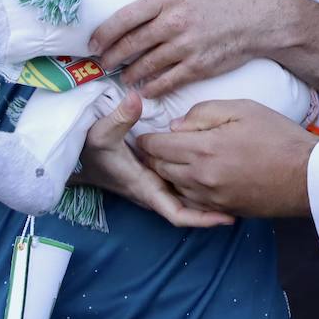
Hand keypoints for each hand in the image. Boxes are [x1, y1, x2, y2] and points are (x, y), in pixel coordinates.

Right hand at [74, 90, 233, 226]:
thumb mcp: (101, 132)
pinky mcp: (154, 176)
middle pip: (189, 208)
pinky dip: (198, 186)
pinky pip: (181, 187)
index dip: (203, 219)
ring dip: (209, 198)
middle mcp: (153, 191)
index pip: (179, 214)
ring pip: (187, 198)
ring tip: (239, 191)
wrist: (74, 157)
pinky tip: (217, 176)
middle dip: (214, 208)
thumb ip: (121, 117)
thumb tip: (137, 98)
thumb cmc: (87, 149)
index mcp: (145, 188)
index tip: (227, 218)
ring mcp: (154, 184)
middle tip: (245, 201)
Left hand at [89, 0, 286, 97]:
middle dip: (111, 56)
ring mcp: (185, 47)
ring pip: (145, 65)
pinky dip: (151, 87)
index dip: (104, 32)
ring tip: (122, 75)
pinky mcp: (198, 67)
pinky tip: (144, 88)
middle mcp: (174, 22)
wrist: (266, 18)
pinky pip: (166, 81)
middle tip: (102, 61)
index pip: (125, 17)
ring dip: (129, 73)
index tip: (94, 41)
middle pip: (130, 44)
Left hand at [139, 100, 317, 217]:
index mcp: (202, 149)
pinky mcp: (221, 209)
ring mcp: (210, 198)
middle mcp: (200, 177)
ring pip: (172, 187)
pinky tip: (189, 178)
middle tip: (151, 146)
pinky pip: (189, 202)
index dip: (146, 138)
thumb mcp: (243, 109)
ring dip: (166, 174)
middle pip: (159, 169)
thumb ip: (204, 113)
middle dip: (152, 156)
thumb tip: (177, 126)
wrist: (306, 176)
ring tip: (167, 160)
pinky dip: (183, 190)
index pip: (156, 146)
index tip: (144, 132)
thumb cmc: (278, 137)